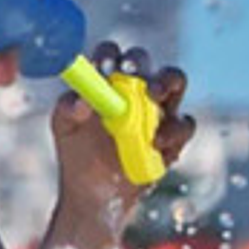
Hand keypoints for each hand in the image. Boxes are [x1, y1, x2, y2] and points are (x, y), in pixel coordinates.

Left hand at [53, 41, 196, 216]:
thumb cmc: (77, 153)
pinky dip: (174, 129)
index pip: (110, 55)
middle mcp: (133, 88)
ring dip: (166, 83)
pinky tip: (156, 143)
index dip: (108, 55)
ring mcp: (157, 109)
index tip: (102, 65)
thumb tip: (81, 100)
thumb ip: (67, 110)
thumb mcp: (64, 130)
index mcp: (105, 80)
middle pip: (143, 60)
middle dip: (139, 62)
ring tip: (153, 97)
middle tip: (131, 72)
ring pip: (174, 81)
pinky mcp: (174, 135)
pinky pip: (184, 123)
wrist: (94, 194)